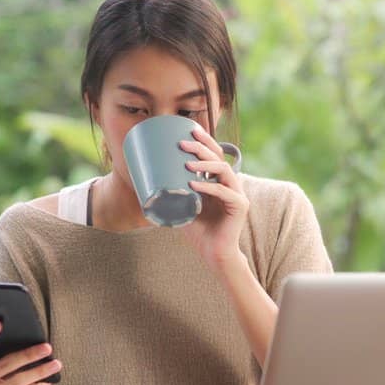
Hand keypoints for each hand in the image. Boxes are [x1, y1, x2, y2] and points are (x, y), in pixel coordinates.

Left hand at [179, 126, 248, 269]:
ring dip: (205, 164)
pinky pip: (224, 192)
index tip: (190, 129)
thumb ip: (173, 194)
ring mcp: (237, 195)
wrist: (214, 254)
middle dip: (201, 147)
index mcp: (220, 182)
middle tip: (183, 143)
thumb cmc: (198, 232)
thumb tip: (145, 182)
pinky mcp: (240, 207)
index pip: (216, 155)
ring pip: (224, 170)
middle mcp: (231, 185)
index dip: (205, 141)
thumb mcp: (183, 207)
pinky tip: (193, 184)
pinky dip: (208, 187)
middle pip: (219, 158)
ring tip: (187, 162)